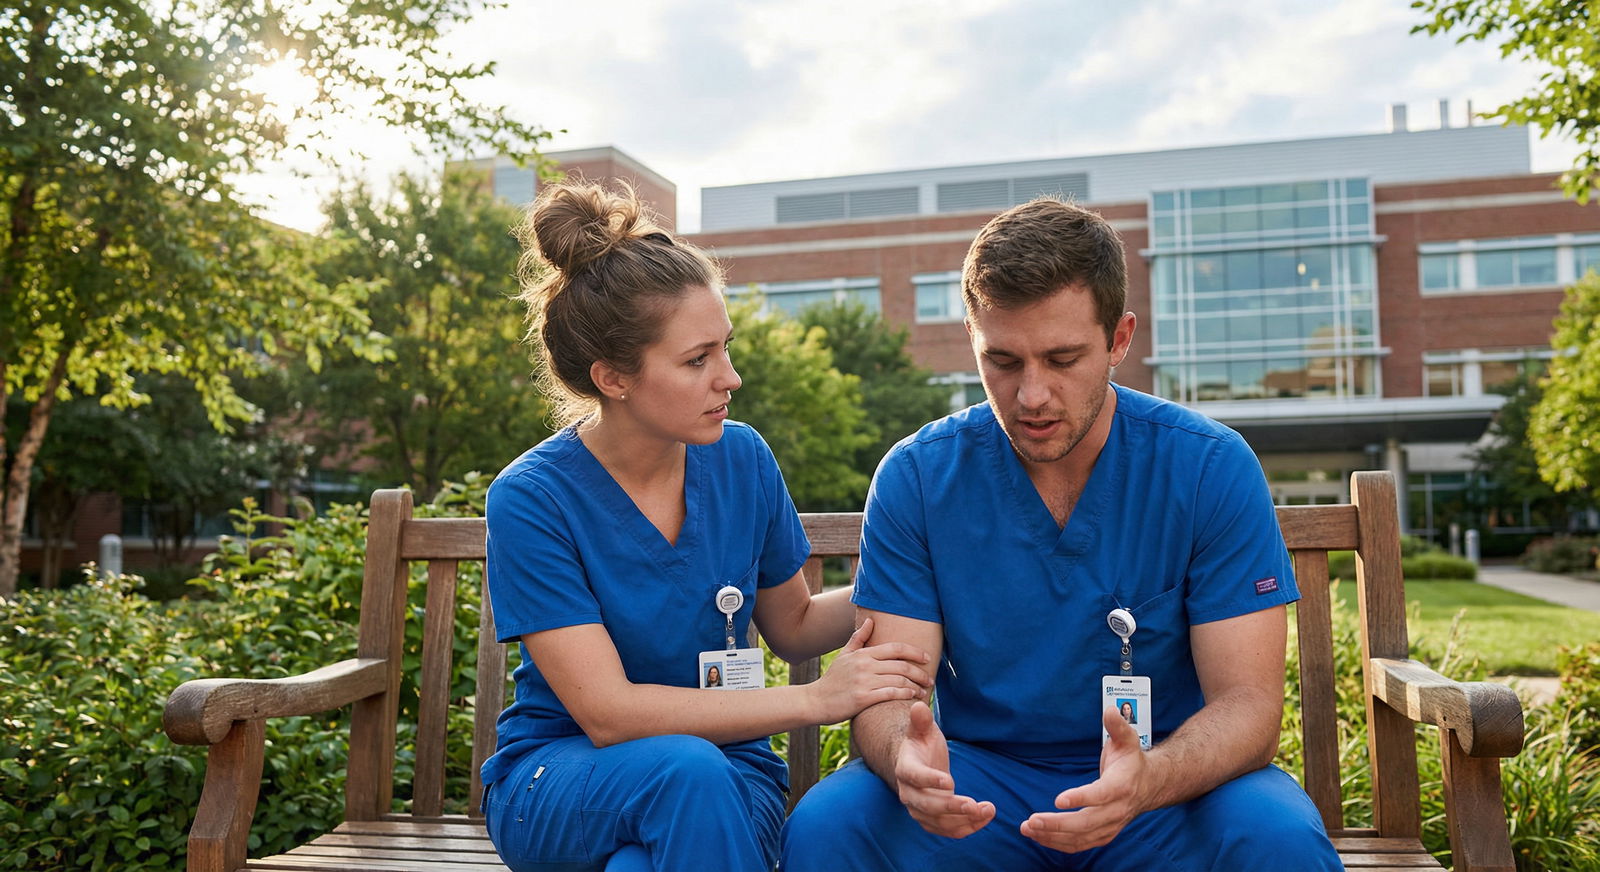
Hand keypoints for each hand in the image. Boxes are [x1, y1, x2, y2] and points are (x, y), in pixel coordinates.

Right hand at [809, 618, 932, 723]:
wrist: (815, 701)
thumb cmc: (832, 680)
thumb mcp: (844, 656)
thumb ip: (859, 639)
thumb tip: (871, 621)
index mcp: (863, 654)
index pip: (896, 648)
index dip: (915, 652)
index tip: (927, 658)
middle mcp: (865, 665)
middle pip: (901, 665)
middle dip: (920, 672)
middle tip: (930, 678)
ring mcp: (864, 681)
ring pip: (899, 680)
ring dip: (915, 686)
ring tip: (923, 691)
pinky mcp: (862, 698)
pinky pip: (890, 693)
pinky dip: (905, 694)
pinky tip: (912, 697)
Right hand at [893, 700, 994, 837]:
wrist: (918, 765)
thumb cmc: (922, 744)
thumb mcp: (923, 730)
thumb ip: (921, 721)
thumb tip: (918, 706)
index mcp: (905, 769)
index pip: (914, 777)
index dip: (930, 780)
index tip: (950, 781)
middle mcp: (908, 793)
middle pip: (926, 805)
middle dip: (951, 807)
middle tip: (974, 805)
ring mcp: (919, 810)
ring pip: (939, 822)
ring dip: (964, 820)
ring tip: (988, 810)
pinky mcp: (931, 821)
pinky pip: (948, 830)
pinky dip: (967, 828)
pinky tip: (985, 817)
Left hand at [1020, 707, 1151, 852]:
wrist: (1149, 785)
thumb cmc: (1132, 760)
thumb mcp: (1127, 739)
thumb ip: (1117, 725)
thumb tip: (1109, 709)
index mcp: (1122, 786)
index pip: (1101, 795)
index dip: (1081, 798)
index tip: (1058, 800)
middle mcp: (1117, 810)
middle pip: (1087, 822)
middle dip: (1058, 823)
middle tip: (1032, 819)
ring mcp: (1111, 825)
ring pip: (1081, 837)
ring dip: (1053, 836)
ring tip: (1028, 828)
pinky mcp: (1103, 834)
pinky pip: (1080, 844)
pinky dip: (1058, 843)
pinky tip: (1039, 836)